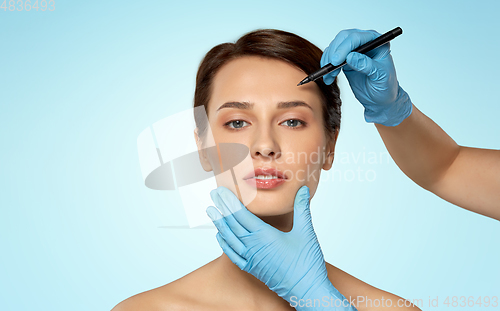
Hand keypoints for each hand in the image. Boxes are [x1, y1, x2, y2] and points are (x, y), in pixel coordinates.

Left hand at [206, 186, 355, 309]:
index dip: (229, 202)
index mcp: (264, 235)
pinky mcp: (252, 269)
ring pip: (229, 238)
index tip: (221, 191)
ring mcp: (251, 258)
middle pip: (232, 223)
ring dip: (219, 223)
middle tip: (214, 195)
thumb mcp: (306, 232)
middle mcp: (253, 246)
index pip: (241, 214)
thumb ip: (302, 208)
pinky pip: (232, 255)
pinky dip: (224, 244)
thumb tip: (303, 189)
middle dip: (222, 208)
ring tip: (211, 211)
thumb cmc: (307, 263)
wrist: (306, 291)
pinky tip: (220, 236)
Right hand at [320, 28, 412, 126]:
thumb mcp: (380, 76)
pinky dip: (326, 66)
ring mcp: (353, 50)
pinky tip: (328, 77)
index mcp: (377, 42)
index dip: (344, 47)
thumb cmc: (386, 86)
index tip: (336, 61)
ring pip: (335, 46)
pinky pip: (331, 57)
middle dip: (334, 52)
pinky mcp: (345, 59)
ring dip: (328, 60)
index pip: (357, 38)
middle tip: (330, 67)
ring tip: (329, 75)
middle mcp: (365, 43)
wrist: (380, 99)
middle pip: (343, 38)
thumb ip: (367, 65)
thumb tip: (351, 57)